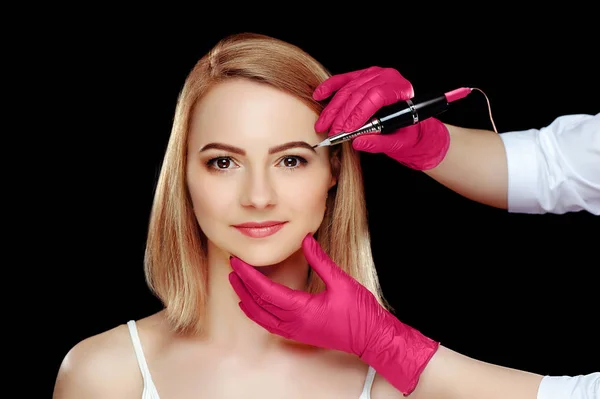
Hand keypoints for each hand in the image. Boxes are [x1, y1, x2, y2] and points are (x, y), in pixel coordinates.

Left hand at [228, 233, 438, 394]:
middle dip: (242, 285)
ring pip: (260, 316)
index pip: (265, 291)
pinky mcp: (299, 334)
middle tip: (233, 266)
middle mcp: (294, 323)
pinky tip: (252, 304)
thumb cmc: (360, 312)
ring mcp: (295, 332)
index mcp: (301, 309)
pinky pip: (270, 325)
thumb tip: (306, 239)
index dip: (249, 275)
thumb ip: (320, 260)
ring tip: (236, 283)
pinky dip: (256, 313)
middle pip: (258, 303)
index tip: (238, 261)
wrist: (372, 339)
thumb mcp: (341, 281)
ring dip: (246, 299)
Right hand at [314, 66, 449, 169]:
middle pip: (359, 93)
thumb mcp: (399, 142)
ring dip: (333, 109)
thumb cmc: (405, 132)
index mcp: (401, 89)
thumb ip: (380, 143)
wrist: (406, 125)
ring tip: (323, 125)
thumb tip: (358, 142)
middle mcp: (387, 77)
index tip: (347, 130)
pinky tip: (319, 95)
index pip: (376, 96)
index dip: (359, 113)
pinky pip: (342, 80)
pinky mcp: (361, 76)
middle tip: (332, 132)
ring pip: (348, 89)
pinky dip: (329, 88)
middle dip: (343, 115)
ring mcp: (372, 74)